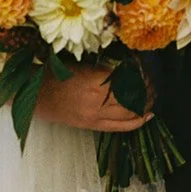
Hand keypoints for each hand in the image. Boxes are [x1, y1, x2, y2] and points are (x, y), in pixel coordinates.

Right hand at [33, 63, 152, 132]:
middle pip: (133, 97)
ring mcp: (95, 116)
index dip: (142, 74)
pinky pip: (119, 127)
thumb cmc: (54, 73)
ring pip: (129, 113)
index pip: (129, 79)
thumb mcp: (81, 64)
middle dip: (147, 90)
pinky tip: (147, 116)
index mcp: (95, 81)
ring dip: (145, 104)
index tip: (148, 68)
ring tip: (153, 96)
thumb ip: (104, 67)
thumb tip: (129, 66)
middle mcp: (98, 101)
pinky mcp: (91, 125)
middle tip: (155, 82)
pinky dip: (136, 122)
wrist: (34, 95)